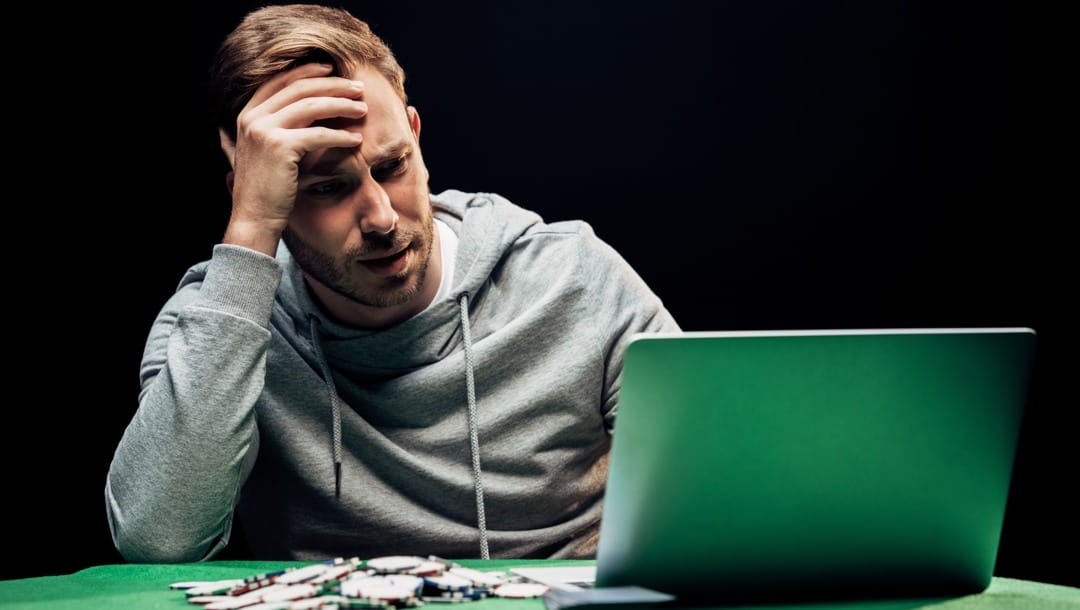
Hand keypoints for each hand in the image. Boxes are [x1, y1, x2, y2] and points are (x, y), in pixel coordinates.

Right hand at [221, 62, 366, 254]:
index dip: (308, 71)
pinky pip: (319, 134)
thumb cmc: (268, 188)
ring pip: (311, 106)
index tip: (333, 69)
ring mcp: (263, 130)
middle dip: (332, 85)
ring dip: (341, 105)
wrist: (254, 218)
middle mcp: (252, 117)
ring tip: (363, 110)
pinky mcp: (279, 147)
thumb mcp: (269, 150)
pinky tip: (357, 140)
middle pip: (300, 88)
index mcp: (248, 114)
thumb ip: (282, 126)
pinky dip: (341, 135)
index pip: (281, 81)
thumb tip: (313, 108)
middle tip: (358, 88)